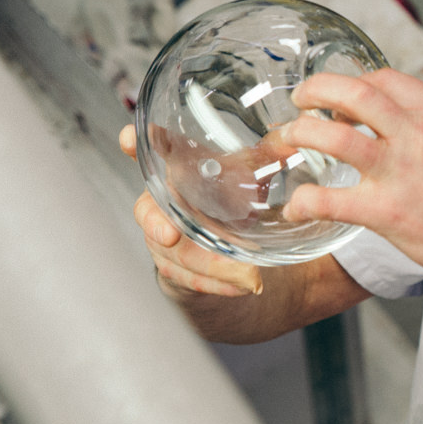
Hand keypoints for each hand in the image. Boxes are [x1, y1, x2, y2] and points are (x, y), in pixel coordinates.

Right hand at [119, 124, 261, 297]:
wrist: (227, 245)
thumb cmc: (231, 198)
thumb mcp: (250, 174)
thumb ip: (268, 157)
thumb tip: (293, 144)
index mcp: (176, 172)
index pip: (150, 155)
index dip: (134, 145)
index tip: (129, 138)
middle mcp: (163, 204)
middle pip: (148, 213)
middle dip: (155, 224)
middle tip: (169, 234)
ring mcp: (164, 241)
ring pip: (176, 255)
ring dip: (210, 265)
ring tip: (246, 275)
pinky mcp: (177, 270)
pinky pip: (192, 280)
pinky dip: (220, 284)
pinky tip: (243, 286)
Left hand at [277, 69, 422, 304]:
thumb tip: (396, 116)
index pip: (385, 79)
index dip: (353, 82)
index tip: (339, 96)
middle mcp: (419, 135)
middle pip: (354, 93)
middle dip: (316, 90)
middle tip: (301, 100)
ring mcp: (401, 172)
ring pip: (333, 137)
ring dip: (301, 133)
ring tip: (290, 139)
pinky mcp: (386, 212)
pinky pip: (329, 200)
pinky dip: (303, 202)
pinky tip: (296, 208)